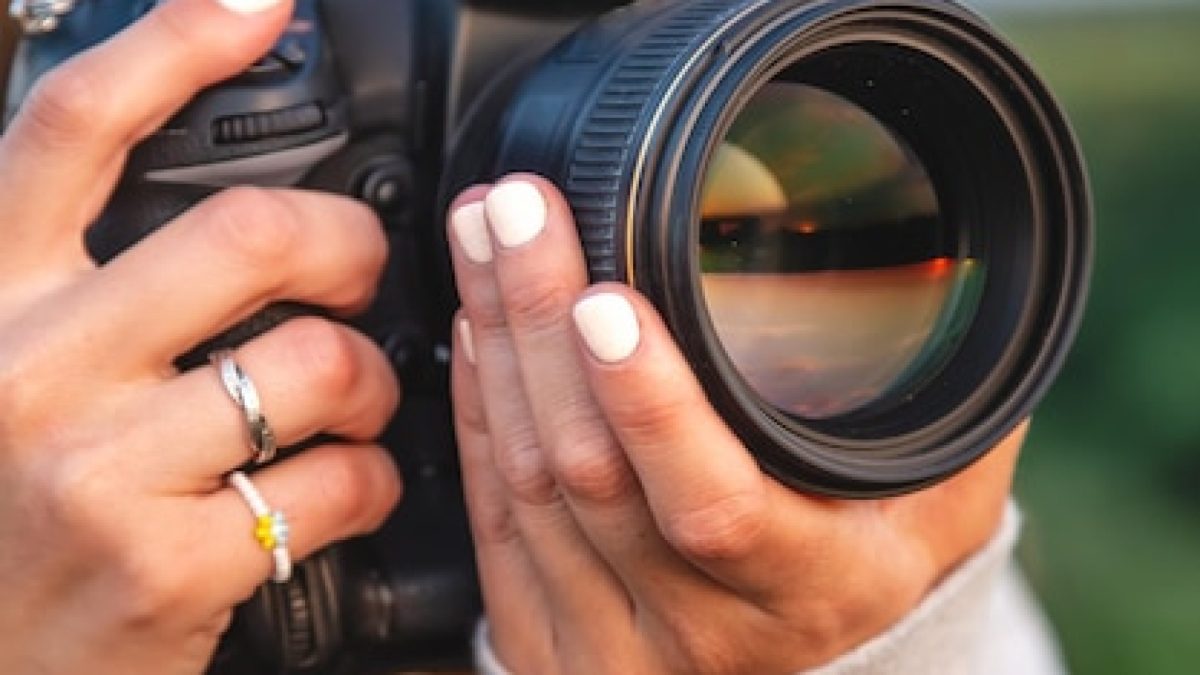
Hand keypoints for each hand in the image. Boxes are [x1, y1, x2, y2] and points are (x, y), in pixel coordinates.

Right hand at [0, 1, 399, 672]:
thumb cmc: (10, 514)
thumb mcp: (9, 371)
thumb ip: (82, 281)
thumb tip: (205, 207)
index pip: (74, 127)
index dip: (175, 43)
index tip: (257, 0)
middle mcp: (23, 367)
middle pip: (251, 232)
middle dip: (350, 248)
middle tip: (358, 276)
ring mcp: (90, 471)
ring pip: (318, 361)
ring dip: (373, 381)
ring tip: (354, 405)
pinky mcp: (162, 566)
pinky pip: (339, 481)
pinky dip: (372, 482)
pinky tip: (343, 491)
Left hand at [448, 176, 1025, 673]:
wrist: (818, 668)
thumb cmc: (881, 560)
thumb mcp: (942, 488)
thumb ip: (936, 396)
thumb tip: (940, 270)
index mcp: (813, 591)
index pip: (717, 508)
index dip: (652, 405)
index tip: (604, 298)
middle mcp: (705, 636)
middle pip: (591, 476)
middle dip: (539, 325)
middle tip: (514, 211)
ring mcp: (613, 652)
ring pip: (527, 488)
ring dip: (498, 348)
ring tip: (483, 242)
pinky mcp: (547, 642)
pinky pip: (492, 521)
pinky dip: (477, 412)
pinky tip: (477, 329)